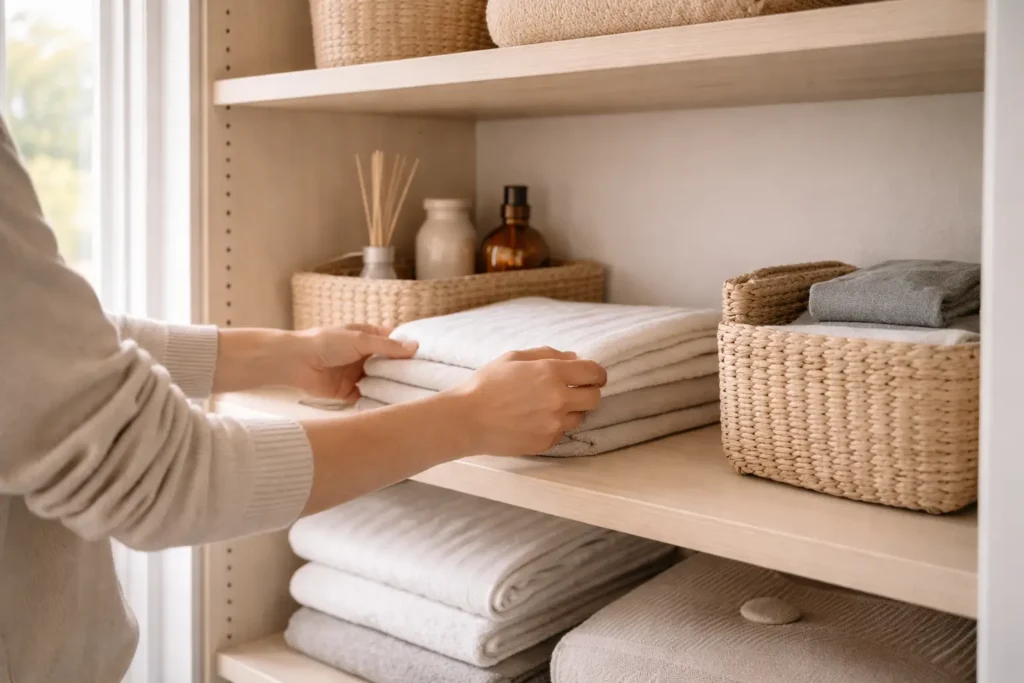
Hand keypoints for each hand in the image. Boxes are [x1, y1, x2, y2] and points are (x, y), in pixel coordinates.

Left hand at [289, 324, 417, 401]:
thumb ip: (387, 346)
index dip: (409, 348)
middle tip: (427, 380)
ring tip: (416, 396)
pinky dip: (378, 402)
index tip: (429, 357)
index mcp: (368, 337)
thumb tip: (415, 347)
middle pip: (390, 365)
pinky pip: (369, 398)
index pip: (394, 342)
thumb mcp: (359, 340)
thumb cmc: (326, 342)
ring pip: (381, 383)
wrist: (295, 362)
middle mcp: (365, 356)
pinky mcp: (350, 392)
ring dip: (392, 388)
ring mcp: (358, 375)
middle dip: (404, 371)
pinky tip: (394, 407)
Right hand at [449, 347, 606, 455]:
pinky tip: (535, 420)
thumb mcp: (514, 358)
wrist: (467, 419)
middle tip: (575, 390)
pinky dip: (555, 425)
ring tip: (549, 406)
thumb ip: (548, 354)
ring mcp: (554, 424)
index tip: (593, 375)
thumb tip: (573, 358)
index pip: (594, 372)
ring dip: (572, 410)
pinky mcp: (546, 442)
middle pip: (595, 398)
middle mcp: (559, 399)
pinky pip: (561, 432)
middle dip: (589, 391)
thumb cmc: (487, 384)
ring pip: (580, 417)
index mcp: (552, 373)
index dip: (597, 373)